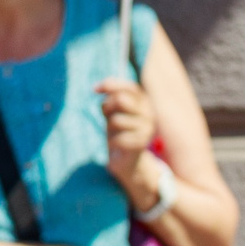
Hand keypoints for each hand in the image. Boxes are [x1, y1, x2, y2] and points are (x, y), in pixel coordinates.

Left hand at [100, 79, 162, 203]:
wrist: (128, 160)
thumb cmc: (119, 131)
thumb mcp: (114, 111)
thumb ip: (111, 98)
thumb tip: (99, 88)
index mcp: (145, 103)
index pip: (129, 87)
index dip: (111, 85)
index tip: (94, 90)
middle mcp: (150, 113)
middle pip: (121, 100)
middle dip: (108, 108)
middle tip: (107, 118)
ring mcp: (147, 129)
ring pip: (116, 120)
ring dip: (109, 128)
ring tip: (114, 134)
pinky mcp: (142, 144)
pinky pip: (117, 138)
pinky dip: (112, 142)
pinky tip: (116, 146)